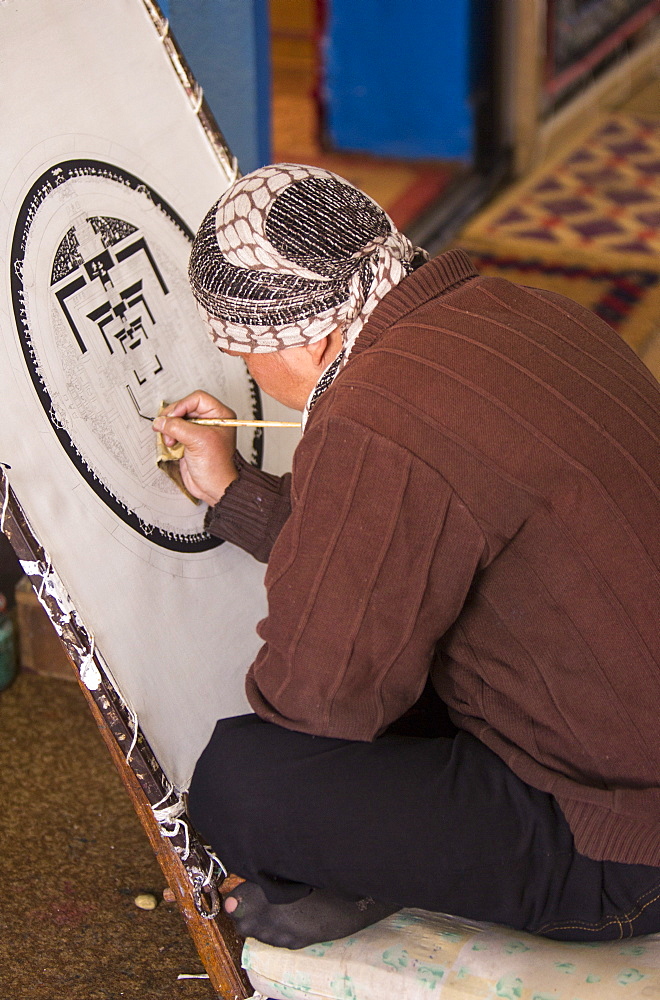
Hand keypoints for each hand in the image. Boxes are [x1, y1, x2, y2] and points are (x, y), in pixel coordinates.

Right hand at [152, 390, 238, 505]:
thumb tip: (161, 421)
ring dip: (169, 429)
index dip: (182, 405)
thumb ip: (177, 427)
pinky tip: (171, 445)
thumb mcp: (198, 441)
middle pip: (184, 408)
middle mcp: (209, 421)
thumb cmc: (217, 467)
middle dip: (173, 419)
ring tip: (171, 440)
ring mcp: (198, 431)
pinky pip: (173, 432)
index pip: (197, 399)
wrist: (213, 488)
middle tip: (168, 428)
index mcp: (220, 415)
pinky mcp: (188, 441)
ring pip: (176, 420)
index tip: (173, 417)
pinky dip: (168, 437)